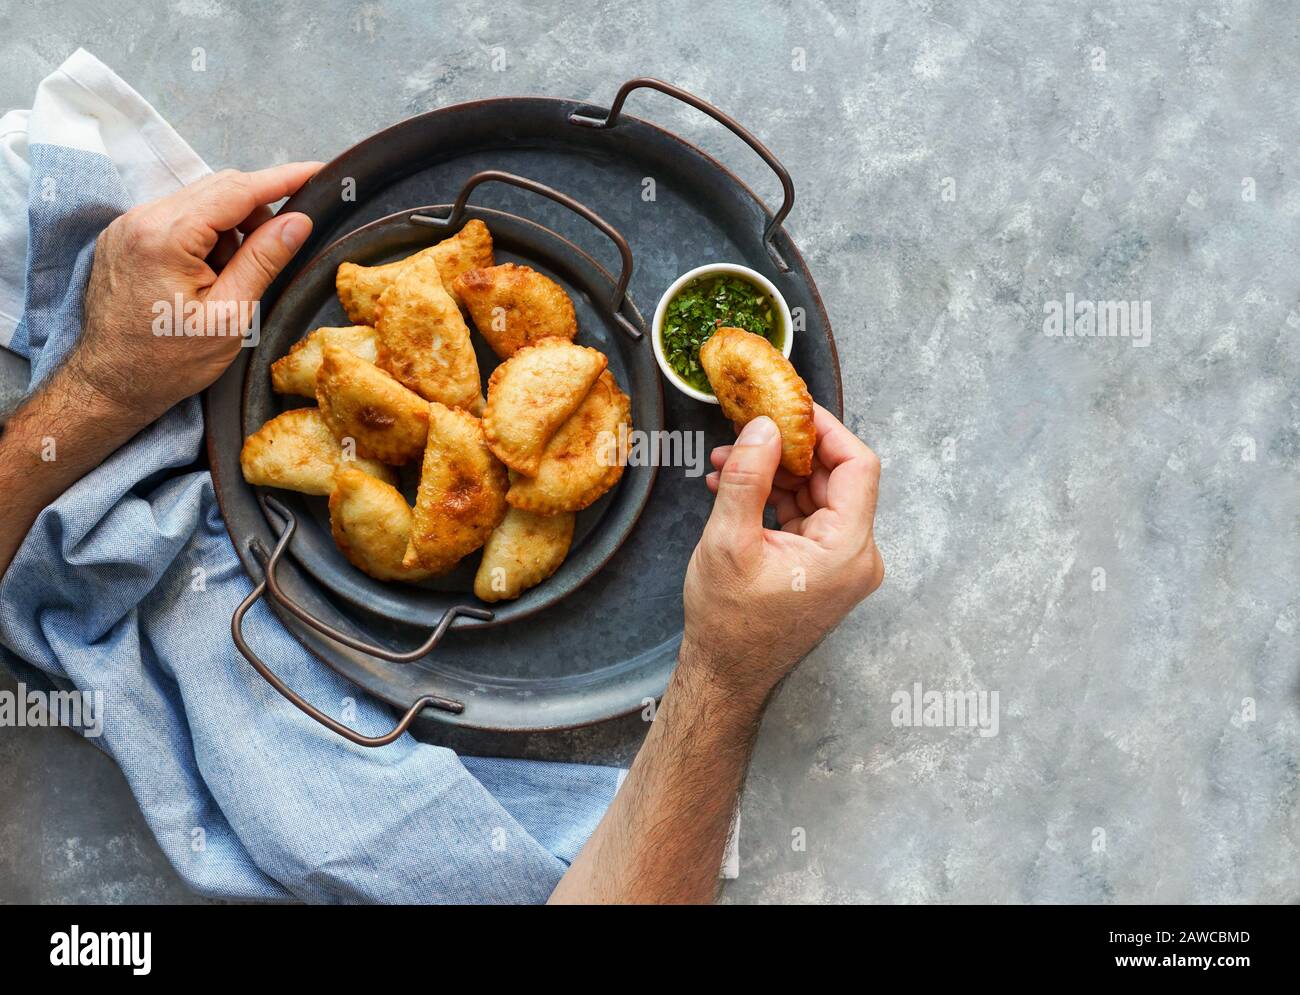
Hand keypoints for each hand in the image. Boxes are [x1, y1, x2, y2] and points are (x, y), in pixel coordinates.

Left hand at [70, 162, 321, 425]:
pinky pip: (179, 217)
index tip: (318, 171)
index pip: (237, 190)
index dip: (283, 179)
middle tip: (282, 245)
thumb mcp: (230, 316)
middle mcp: (140, 219)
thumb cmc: (168, 361)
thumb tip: (298, 220)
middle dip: (257, 210)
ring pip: (200, 202)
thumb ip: (263, 261)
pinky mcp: (126, 236)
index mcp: (166, 236)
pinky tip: (211, 274)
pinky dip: (206, 236)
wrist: (110, 384)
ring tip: (233, 277)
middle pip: (218, 189)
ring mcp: (128, 225)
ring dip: (231, 227)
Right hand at [681, 404, 883, 703]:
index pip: (858, 465)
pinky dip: (773, 498)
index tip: (789, 408)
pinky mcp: (822, 568)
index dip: (826, 429)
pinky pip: (805, 517)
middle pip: (835, 477)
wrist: (725, 675)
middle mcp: (856, 556)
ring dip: (774, 473)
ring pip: (816, 494)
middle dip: (787, 450)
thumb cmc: (729, 622)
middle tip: (746, 430)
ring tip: (727, 463)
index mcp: (848, 550)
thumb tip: (764, 426)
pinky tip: (733, 487)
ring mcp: (841, 564)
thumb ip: (749, 477)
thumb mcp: (729, 541)